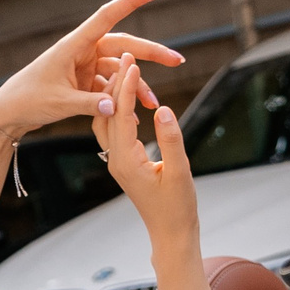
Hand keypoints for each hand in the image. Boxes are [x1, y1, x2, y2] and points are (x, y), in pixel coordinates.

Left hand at [0, 0, 182, 135]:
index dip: (132, 1)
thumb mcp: (59, 103)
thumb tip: (116, 108)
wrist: (10, 113)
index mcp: (75, 45)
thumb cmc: (28, 100)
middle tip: (177, 60)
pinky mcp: (85, 83)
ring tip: (153, 104)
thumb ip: (89, 105)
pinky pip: (110, 89)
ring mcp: (85, 67)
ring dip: (136, 87)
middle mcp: (83, 51)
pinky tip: (134, 116)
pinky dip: (121, 101)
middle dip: (151, 54)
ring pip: (120, 71)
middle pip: (124, 47)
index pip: (108, 16)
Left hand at [97, 57, 196, 246]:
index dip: (127, 87)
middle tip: (127, 55)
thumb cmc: (177, 208)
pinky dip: (120, 111)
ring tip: (127, 70)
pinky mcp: (124, 164)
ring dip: (117, 96)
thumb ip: (171, 140)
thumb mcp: (180, 172)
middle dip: (118, 83)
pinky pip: (116, 132)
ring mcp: (117, 162)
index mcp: (125, 161)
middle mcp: (115, 160)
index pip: (122, 115)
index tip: (133, 61)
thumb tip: (163, 109)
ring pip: (109, 122)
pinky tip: (130, 98)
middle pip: (110, 114)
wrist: (170, 234)